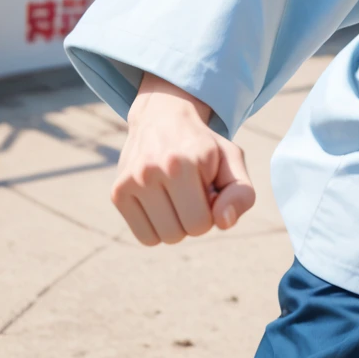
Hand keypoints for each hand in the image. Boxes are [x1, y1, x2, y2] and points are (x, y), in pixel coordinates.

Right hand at [111, 74, 255, 244]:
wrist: (163, 119)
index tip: (208, 188)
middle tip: (192, 191)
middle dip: (193, 219)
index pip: (201, 223)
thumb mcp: (232, 160)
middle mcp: (150, 171)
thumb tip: (224, 223)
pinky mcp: (117, 192)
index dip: (211, 212)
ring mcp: (130, 182)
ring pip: (161, 238)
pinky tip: (162, 201)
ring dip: (176, 224)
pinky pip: (145, 237)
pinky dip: (158, 227)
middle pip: (179, 234)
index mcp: (183, 162)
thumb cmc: (204, 147)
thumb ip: (241, 193)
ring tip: (177, 194)